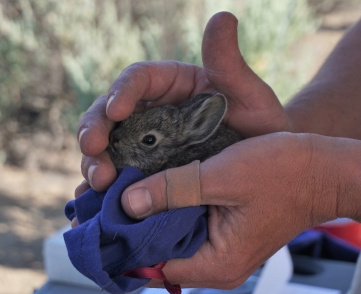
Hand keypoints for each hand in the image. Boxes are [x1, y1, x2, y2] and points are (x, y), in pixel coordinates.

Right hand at [77, 12, 290, 191]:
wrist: (267, 163)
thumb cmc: (259, 122)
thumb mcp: (248, 92)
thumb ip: (230, 62)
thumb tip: (223, 17)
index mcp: (171, 85)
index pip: (137, 80)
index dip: (121, 92)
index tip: (117, 110)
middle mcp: (152, 112)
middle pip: (109, 115)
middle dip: (95, 132)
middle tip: (93, 152)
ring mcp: (147, 144)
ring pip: (108, 148)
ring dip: (95, 164)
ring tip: (96, 185)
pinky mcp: (148, 172)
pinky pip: (121, 179)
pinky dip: (106, 192)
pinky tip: (95, 208)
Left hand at [120, 133, 339, 287]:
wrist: (326, 172)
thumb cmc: (285, 173)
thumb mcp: (223, 176)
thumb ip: (173, 189)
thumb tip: (128, 203)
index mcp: (218, 263)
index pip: (154, 267)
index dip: (125, 241)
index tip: (101, 215)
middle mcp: (219, 266)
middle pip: (161, 256)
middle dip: (134, 228)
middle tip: (109, 197)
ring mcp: (224, 251)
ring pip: (174, 240)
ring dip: (153, 216)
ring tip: (127, 187)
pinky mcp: (228, 234)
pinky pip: (190, 228)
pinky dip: (172, 210)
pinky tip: (158, 186)